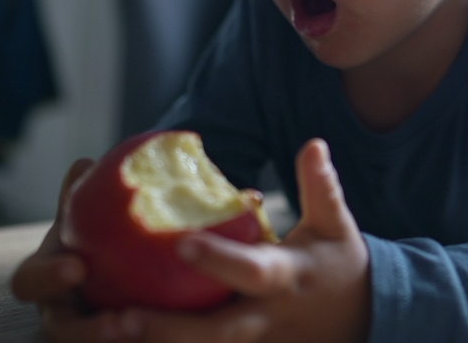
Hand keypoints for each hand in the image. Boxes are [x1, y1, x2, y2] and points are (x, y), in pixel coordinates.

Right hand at [11, 158, 136, 341]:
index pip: (28, 282)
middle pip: (60, 331)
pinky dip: (145, 340)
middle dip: (86, 331)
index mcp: (45, 276)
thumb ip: (82, 194)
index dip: (47, 277)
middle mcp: (60, 309)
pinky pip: (127, 342)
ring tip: (141, 333)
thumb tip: (84, 164)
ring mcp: (84, 329)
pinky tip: (172, 336)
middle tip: (117, 322)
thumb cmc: (96, 230)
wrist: (118, 256)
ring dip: (112, 342)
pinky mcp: (111, 338)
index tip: (77, 266)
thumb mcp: (87, 214)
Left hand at [121, 138, 370, 342]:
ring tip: (105, 332)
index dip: (220, 260)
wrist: (361, 321)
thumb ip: (321, 188)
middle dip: (168, 328)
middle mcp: (264, 318)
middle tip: (120, 316)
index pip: (252, 271)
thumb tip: (313, 144)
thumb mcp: (335, 226)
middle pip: (214, 333)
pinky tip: (116, 340)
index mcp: (287, 278)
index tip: (182, 244)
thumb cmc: (338, 265)